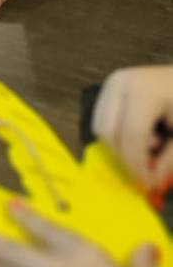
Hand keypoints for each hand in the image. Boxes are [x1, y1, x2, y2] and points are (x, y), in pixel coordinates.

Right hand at [93, 67, 172, 192]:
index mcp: (144, 92)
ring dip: (120, 147)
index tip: (147, 184)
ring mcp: (111, 82)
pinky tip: (139, 135)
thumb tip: (151, 182)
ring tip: (147, 147)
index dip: (137, 165)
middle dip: (125, 159)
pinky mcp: (109, 86)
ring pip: (101, 127)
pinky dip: (116, 136)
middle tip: (144, 174)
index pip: (131, 136)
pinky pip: (101, 119)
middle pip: (109, 132)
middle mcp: (120, 83)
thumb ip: (168, 160)